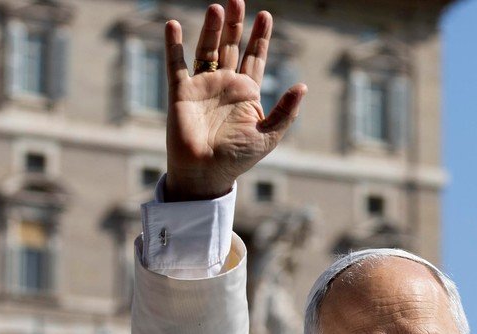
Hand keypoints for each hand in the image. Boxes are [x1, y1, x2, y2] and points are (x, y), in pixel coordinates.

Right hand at [164, 0, 306, 200]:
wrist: (206, 173)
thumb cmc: (238, 158)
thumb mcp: (268, 136)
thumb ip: (285, 111)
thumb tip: (303, 86)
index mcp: (247, 93)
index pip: (255, 58)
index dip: (260, 38)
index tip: (266, 16)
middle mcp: (224, 85)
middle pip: (231, 47)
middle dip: (236, 25)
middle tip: (238, 1)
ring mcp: (202, 86)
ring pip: (207, 50)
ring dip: (212, 29)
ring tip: (218, 8)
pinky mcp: (181, 92)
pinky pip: (176, 64)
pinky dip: (174, 45)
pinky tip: (173, 25)